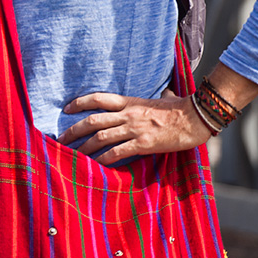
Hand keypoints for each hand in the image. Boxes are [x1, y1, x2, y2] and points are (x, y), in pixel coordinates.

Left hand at [57, 89, 210, 164]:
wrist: (197, 117)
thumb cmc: (181, 107)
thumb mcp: (163, 97)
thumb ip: (154, 97)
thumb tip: (163, 92)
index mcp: (130, 102)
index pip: (98, 98)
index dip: (79, 102)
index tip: (66, 108)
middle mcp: (128, 114)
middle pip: (92, 120)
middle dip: (73, 130)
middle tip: (60, 138)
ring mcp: (134, 129)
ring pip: (100, 137)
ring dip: (83, 147)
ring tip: (72, 154)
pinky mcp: (143, 144)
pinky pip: (117, 152)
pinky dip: (103, 159)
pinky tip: (94, 165)